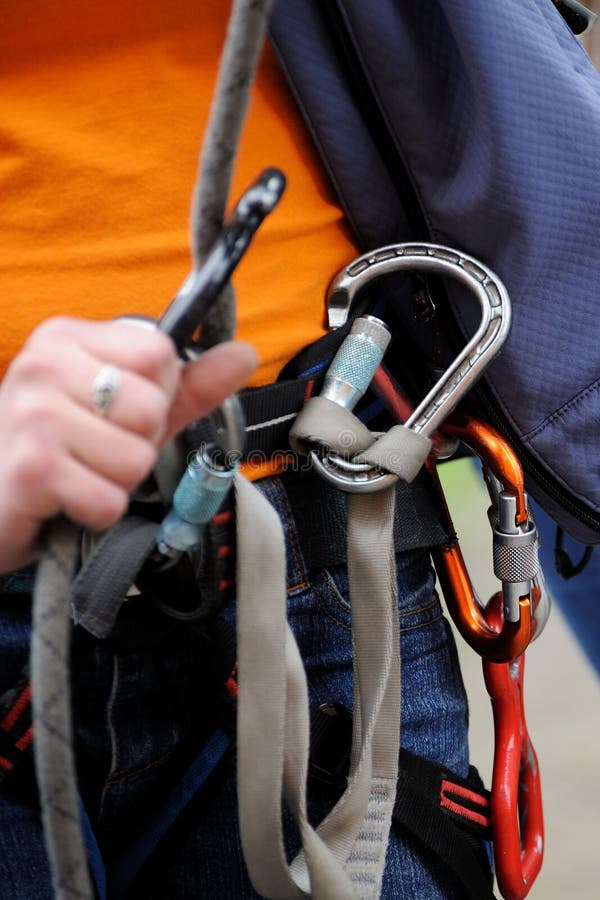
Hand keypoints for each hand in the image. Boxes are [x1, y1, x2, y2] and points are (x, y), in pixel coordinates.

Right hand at [0, 316, 256, 572]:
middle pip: (152, 408)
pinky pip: (110, 499)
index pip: (160, 354)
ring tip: (78, 475)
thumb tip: (245, 353)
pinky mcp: (32, 469)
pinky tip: (64, 501)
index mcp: (66, 338)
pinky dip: (97, 512)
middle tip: (92, 453)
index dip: (155, 397)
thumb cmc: (59, 452)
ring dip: (116, 482)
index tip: (115, 416)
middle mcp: (43, 364)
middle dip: (137, 444)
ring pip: (137, 458)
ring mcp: (33, 415)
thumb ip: (186, 385)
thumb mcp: (126, 411)